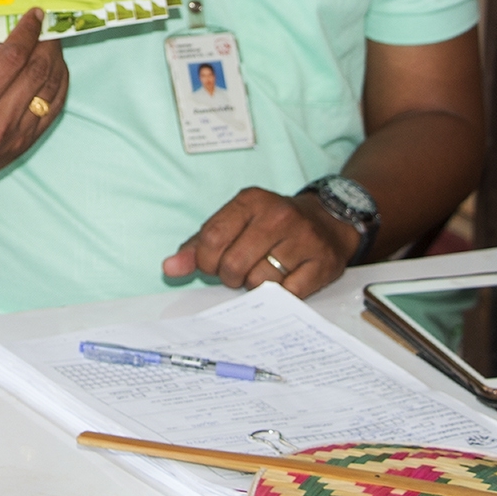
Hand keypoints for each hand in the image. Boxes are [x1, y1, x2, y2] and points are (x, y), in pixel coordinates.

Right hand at [0, 9, 68, 199]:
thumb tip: (11, 27)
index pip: (13, 57)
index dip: (29, 31)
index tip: (36, 14)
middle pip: (37, 71)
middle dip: (48, 42)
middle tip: (49, 25)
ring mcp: (15, 138)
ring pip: (51, 89)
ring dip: (56, 61)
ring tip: (52, 43)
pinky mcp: (25, 146)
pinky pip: (53, 109)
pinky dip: (59, 85)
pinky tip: (55, 69)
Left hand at [161, 187, 357, 297]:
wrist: (327, 220)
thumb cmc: (271, 225)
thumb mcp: (234, 222)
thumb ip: (198, 245)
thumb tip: (169, 268)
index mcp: (250, 201)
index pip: (211, 239)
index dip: (205, 262)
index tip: (213, 265)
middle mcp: (278, 216)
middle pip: (233, 265)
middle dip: (230, 277)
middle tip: (241, 271)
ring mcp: (304, 239)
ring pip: (259, 282)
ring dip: (256, 286)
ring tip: (264, 271)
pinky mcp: (323, 262)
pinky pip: (288, 294)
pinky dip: (281, 294)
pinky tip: (284, 279)